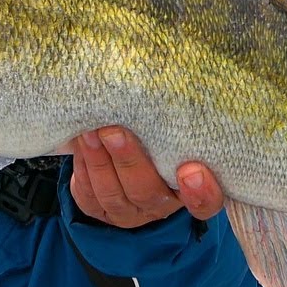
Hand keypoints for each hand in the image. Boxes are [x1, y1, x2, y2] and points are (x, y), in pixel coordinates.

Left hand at [64, 126, 224, 227]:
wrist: (123, 155)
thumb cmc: (156, 135)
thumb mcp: (170, 129)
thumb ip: (170, 118)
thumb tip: (162, 74)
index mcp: (189, 189)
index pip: (205, 203)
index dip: (201, 192)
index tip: (191, 169)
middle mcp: (161, 204)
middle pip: (148, 192)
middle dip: (128, 160)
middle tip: (114, 131)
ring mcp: (129, 212)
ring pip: (113, 194)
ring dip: (98, 161)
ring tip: (88, 133)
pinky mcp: (101, 211)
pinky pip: (90, 196)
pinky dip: (83, 168)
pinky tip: (80, 144)